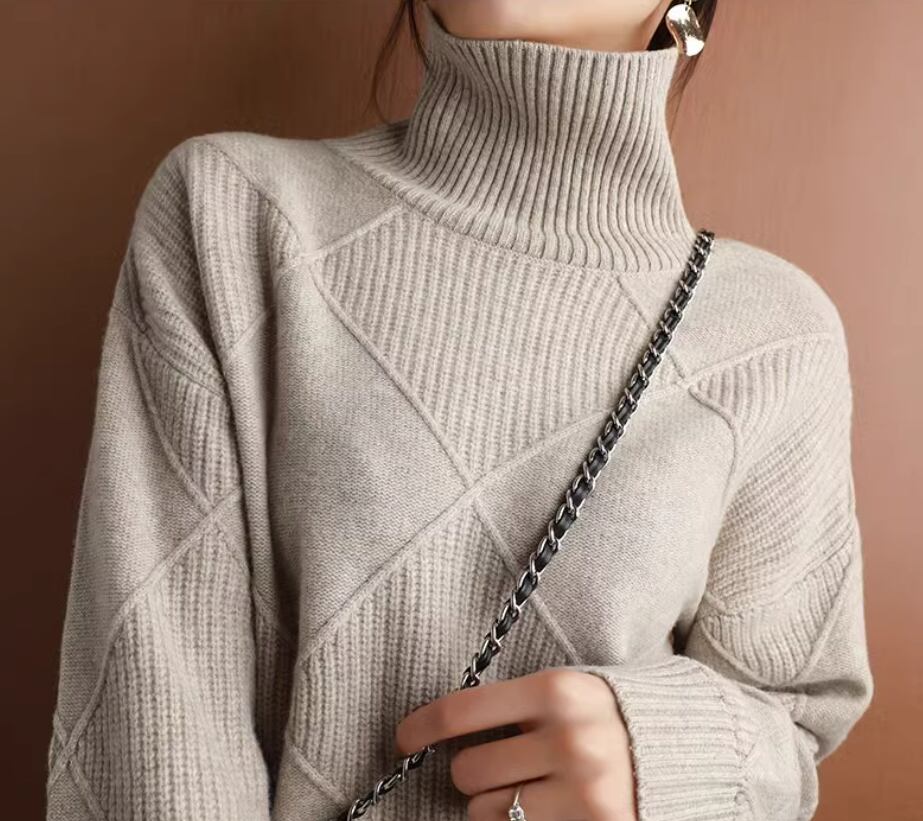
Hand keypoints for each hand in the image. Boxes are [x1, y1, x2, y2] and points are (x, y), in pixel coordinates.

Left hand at [395, 668, 638, 820]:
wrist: (692, 748)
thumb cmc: (613, 716)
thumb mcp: (570, 692)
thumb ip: (516, 706)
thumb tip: (439, 727)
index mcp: (558, 689)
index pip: (462, 711)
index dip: (421, 727)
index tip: (403, 739)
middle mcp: (569, 738)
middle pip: (468, 770)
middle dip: (473, 773)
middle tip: (503, 765)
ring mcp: (583, 789)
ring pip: (487, 812)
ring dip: (497, 806)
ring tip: (533, 789)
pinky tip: (547, 809)